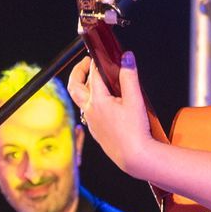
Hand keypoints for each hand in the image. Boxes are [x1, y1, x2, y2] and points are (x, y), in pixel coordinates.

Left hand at [69, 50, 156, 180]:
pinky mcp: (96, 130)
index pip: (93, 74)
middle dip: (78, 72)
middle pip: (75, 86)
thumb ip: (129, 76)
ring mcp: (91, 121)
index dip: (96, 62)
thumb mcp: (135, 100)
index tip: (100, 53)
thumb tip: (127, 57)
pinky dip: (91, 100)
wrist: (134, 157)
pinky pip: (88, 111)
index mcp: (97, 101)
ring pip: (81, 99)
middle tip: (86, 62)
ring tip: (96, 79)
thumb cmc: (135, 131)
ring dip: (85, 86)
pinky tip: (104, 101)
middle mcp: (90, 110)